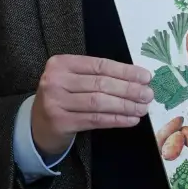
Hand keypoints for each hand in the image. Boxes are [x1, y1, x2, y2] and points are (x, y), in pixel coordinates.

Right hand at [30, 55, 152, 157]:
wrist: (38, 125)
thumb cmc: (64, 98)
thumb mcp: (75, 80)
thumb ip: (99, 76)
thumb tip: (139, 79)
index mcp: (61, 63)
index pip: (100, 65)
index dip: (126, 71)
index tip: (147, 77)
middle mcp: (55, 80)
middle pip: (101, 84)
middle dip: (129, 89)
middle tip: (148, 95)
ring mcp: (55, 101)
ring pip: (99, 102)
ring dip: (125, 106)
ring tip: (143, 108)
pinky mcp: (60, 122)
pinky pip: (95, 119)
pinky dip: (116, 119)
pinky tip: (131, 120)